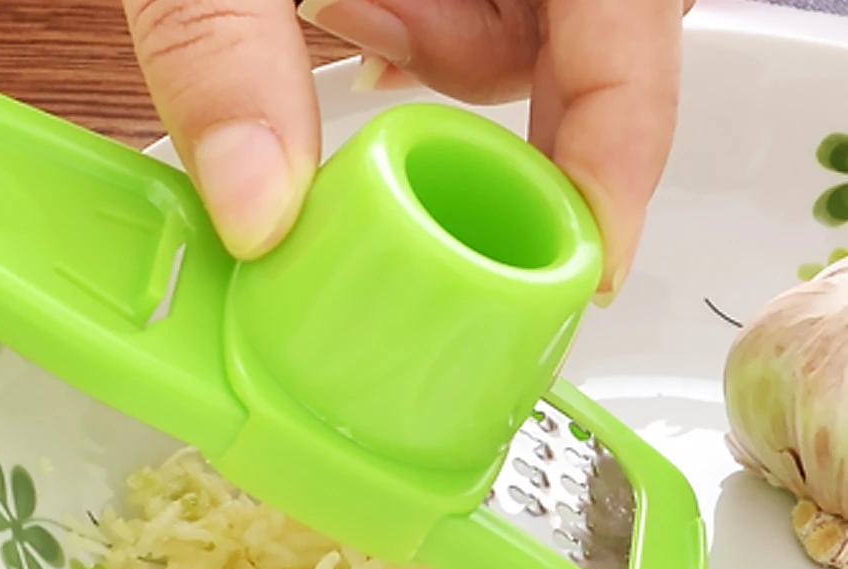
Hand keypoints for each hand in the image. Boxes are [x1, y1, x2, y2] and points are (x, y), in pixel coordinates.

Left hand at [121, 0, 694, 300]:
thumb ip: (224, 47)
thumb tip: (256, 214)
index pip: (631, 20)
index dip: (619, 147)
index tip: (593, 256)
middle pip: (578, 40)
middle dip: (461, 68)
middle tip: (361, 40)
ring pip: (517, 32)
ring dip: (423, 45)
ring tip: (332, 2)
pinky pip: (478, 1)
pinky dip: (411, 22)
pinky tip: (344, 2)